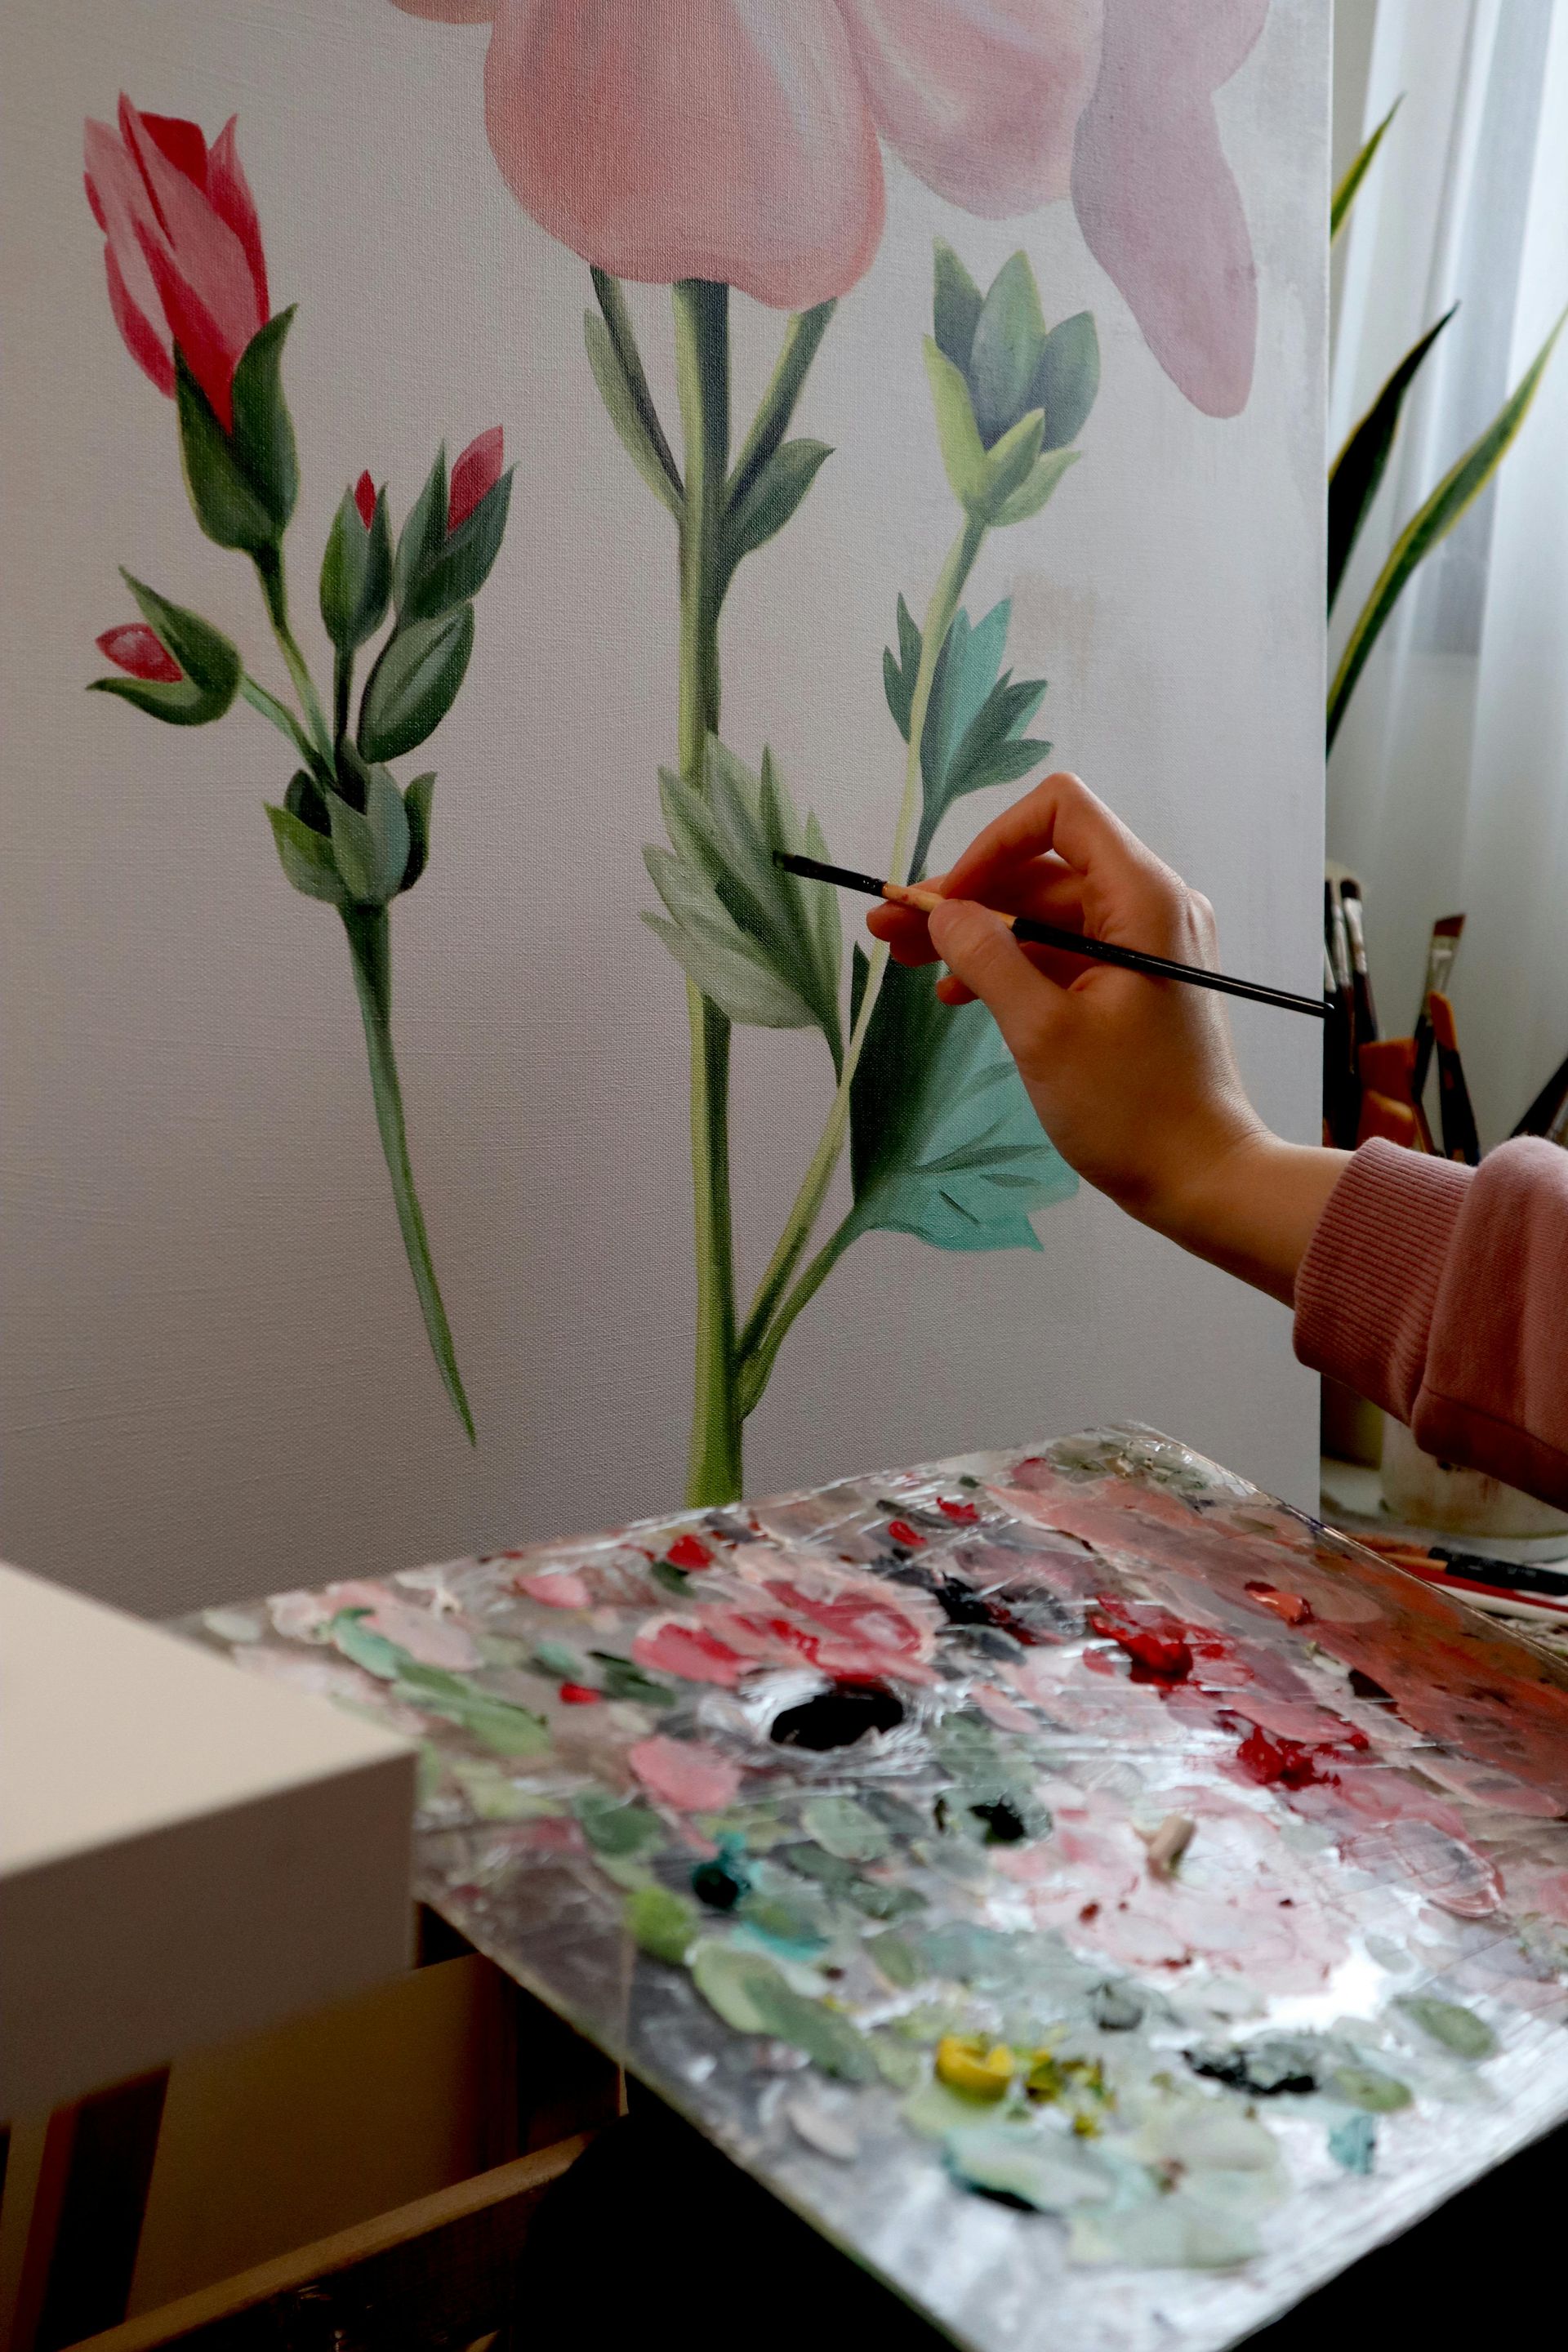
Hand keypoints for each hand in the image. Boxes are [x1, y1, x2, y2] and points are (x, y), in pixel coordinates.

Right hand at [867, 774, 1345, 1300]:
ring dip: (975, 932)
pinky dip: (1009, 963)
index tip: (947, 900)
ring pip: (1043, 912)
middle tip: (888, 927)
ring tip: (905, 960)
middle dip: (964, 895)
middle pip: (1042, 867)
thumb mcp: (1042, 1032)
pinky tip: (956, 992)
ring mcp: (1144, 944)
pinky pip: (1061, 950)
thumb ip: (987, 959)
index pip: (1061, 812)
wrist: (1201, 1177)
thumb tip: (944, 912)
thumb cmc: (1131, 1110)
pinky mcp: (1133, 981)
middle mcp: (1150, 906)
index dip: (992, 842)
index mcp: (1143, 898)